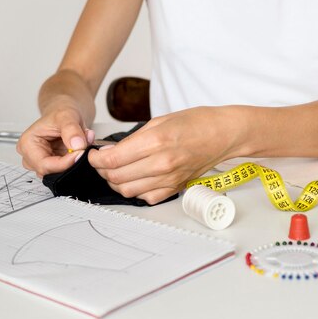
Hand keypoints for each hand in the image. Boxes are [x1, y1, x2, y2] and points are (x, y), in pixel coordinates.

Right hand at [17, 107, 94, 177]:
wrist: (66, 111)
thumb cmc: (60, 112)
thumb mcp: (67, 116)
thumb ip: (72, 130)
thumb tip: (77, 145)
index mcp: (27, 144)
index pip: (44, 165)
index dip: (64, 163)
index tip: (80, 154)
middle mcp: (31, 156)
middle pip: (51, 171)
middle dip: (70, 162)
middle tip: (83, 149)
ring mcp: (43, 161)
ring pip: (60, 172)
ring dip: (73, 161)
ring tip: (81, 144)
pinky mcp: (54, 164)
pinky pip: (67, 169)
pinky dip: (76, 160)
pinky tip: (79, 148)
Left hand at [88, 106, 244, 203]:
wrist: (224, 134)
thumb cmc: (197, 122)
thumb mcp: (161, 120)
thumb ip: (134, 138)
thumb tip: (112, 151)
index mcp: (156, 142)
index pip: (113, 159)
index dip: (96, 160)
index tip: (93, 155)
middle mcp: (161, 164)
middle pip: (116, 177)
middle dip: (102, 170)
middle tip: (102, 162)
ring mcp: (169, 179)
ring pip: (128, 191)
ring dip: (116, 183)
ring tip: (115, 171)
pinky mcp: (176, 187)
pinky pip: (147, 197)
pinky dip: (136, 191)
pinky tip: (136, 179)